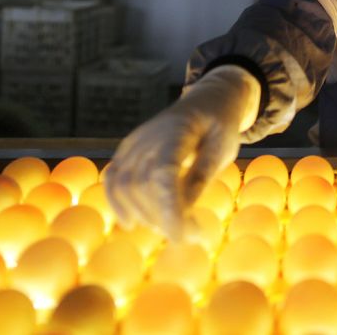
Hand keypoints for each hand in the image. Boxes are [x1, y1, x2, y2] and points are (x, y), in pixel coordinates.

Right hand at [104, 65, 259, 239]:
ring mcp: (132, 144)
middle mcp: (147, 136)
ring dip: (145, 216)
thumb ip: (201, 177)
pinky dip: (118, 204)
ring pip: (124, 187)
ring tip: (173, 228)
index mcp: (176, 131)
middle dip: (162, 218)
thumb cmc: (218, 126)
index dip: (167, 209)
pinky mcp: (126, 152)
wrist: (206, 101)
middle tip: (192, 235)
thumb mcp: (223, 148)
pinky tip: (133, 224)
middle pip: (142, 185)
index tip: (182, 237)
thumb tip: (184, 213)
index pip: (162, 174)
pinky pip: (112, 180)